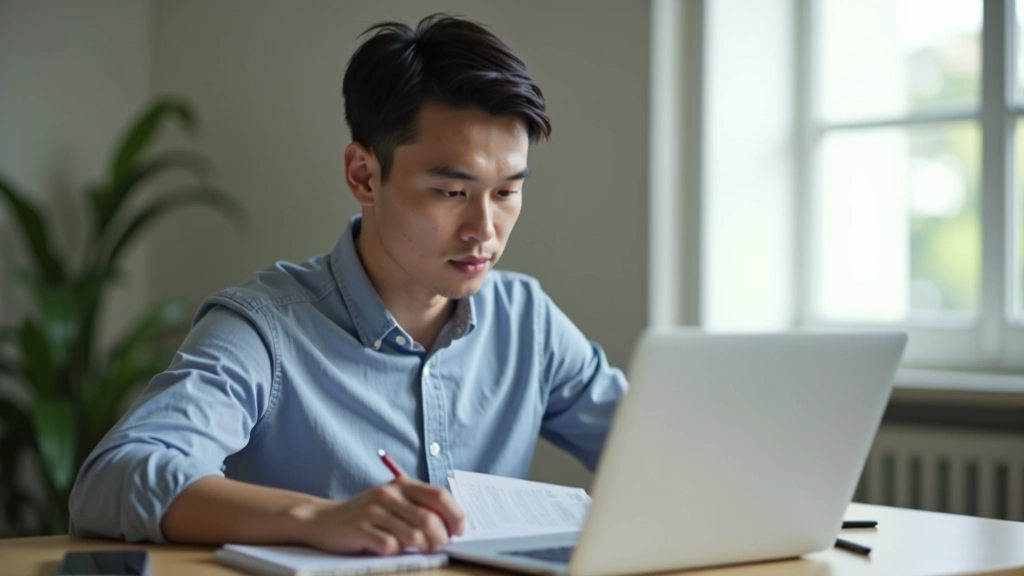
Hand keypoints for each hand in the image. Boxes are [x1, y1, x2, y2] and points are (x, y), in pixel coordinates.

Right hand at [290, 476, 465, 554]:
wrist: (323, 520)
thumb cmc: (367, 514)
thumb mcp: (394, 502)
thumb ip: (420, 507)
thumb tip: (453, 525)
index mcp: (402, 485)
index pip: (439, 496)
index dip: (456, 515)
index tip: (459, 531)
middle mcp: (388, 494)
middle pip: (429, 520)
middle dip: (440, 539)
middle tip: (438, 547)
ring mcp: (373, 512)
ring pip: (413, 537)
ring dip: (421, 548)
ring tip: (417, 550)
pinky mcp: (360, 530)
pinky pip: (390, 547)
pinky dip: (395, 552)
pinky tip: (389, 548)